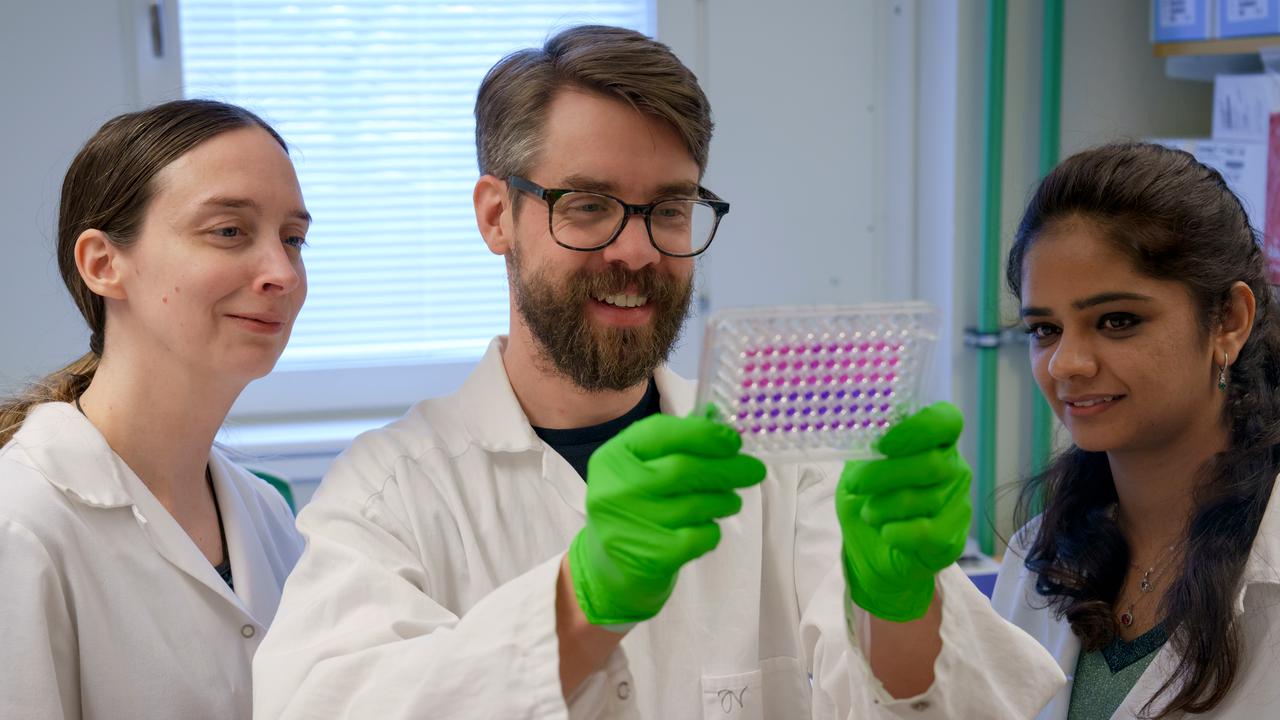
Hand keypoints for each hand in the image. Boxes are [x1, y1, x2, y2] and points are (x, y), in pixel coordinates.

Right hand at [569, 410, 765, 625]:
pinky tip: (707, 528)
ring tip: (730, 501)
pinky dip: (712, 531)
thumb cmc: (636, 508)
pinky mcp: (650, 557)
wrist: (611, 569)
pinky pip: (699, 536)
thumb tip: (719, 416)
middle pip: (684, 469)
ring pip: (696, 504)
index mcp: (614, 457)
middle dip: (727, 468)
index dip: (703, 434)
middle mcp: (616, 488)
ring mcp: (630, 525)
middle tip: (754, 470)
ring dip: (724, 500)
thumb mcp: (643, 469)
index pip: (661, 433)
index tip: (734, 441)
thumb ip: (677, 442)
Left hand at [837, 402, 971, 621]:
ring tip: (869, 513)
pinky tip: (886, 533)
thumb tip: (865, 436)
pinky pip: (928, 532)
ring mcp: (957, 503)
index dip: (919, 429)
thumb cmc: (866, 501)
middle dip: (885, 475)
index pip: (947, 421)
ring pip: (925, 499)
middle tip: (856, 486)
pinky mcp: (953, 538)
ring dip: (884, 507)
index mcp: (933, 442)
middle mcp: (953, 468)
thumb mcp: (857, 470)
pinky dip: (898, 533)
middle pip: (931, 464)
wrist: (869, 549)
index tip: (884, 444)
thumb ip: (865, 451)